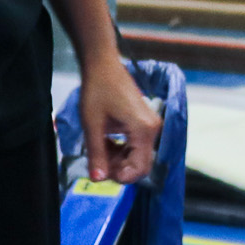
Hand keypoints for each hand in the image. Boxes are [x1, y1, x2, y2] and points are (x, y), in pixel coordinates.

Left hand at [79, 60, 160, 184]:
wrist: (102, 65)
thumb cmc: (97, 90)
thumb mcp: (93, 125)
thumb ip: (97, 154)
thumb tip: (97, 179)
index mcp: (143, 129)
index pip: (140, 168)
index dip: (121, 177)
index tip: (102, 173)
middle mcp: (152, 128)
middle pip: (140, 163)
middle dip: (119, 168)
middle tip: (98, 161)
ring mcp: (150, 124)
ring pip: (137, 155)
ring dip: (118, 158)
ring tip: (99, 148)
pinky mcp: (144, 121)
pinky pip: (136, 144)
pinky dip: (121, 148)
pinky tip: (106, 141)